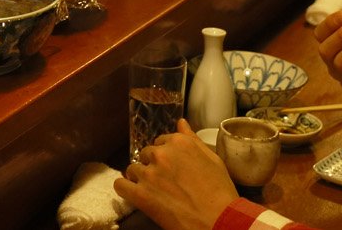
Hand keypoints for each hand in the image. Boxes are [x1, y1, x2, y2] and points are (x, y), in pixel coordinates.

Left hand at [117, 120, 237, 229]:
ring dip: (140, 179)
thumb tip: (180, 122)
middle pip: (145, 154)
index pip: (160, 142)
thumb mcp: (213, 159)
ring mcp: (149, 174)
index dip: (165, 156)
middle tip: (164, 183)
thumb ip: (192, 139)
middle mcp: (161, 154)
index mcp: (179, 142)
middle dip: (152, 166)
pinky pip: (120, 185)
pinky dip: (125, 189)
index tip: (170, 168)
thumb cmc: (221, 192)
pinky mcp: (141, 194)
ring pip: (132, 169)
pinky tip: (134, 195)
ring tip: (153, 192)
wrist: (220, 220)